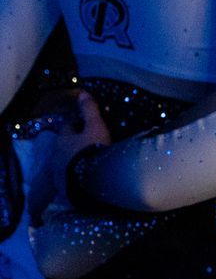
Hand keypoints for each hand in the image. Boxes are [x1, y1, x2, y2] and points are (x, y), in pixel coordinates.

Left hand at [22, 90, 107, 215]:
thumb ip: (89, 110)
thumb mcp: (96, 126)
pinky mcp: (63, 186)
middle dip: (73, 143)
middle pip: (64, 145)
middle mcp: (56, 155)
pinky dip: (74, 174)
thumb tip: (82, 93)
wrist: (91, 180)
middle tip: (88, 143)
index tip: (87, 124)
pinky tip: (84, 176)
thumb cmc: (93, 149)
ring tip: (87, 161)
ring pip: (64, 161)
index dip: (77, 123)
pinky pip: (67, 177)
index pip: (68, 127)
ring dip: (72, 159)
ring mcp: (58, 172)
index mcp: (63, 139)